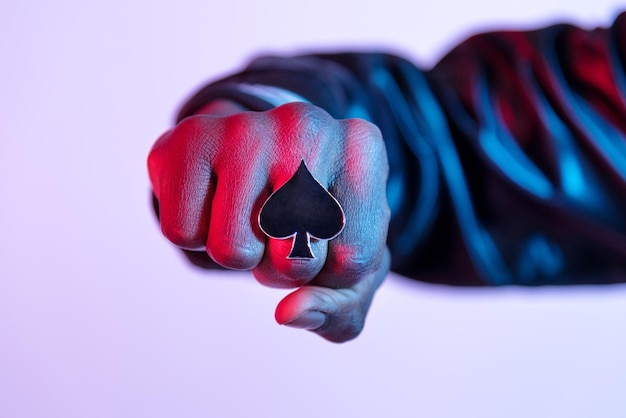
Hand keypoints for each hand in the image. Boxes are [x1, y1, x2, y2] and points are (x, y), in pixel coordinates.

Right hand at [148, 102, 389, 341]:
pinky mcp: (189, 137)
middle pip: (296, 260)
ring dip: (240, 255)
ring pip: (233, 251)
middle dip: (284, 268)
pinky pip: (182, 234)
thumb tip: (288, 312)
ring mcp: (247, 127)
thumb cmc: (313, 217)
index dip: (332, 274)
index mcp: (362, 148)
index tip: (325, 238)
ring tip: (249, 216)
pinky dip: (195, 236)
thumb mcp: (347, 268)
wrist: (254, 158)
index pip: (352, 262)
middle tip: (281, 230)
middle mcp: (309, 125)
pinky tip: (214, 200)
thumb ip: (338, 307)